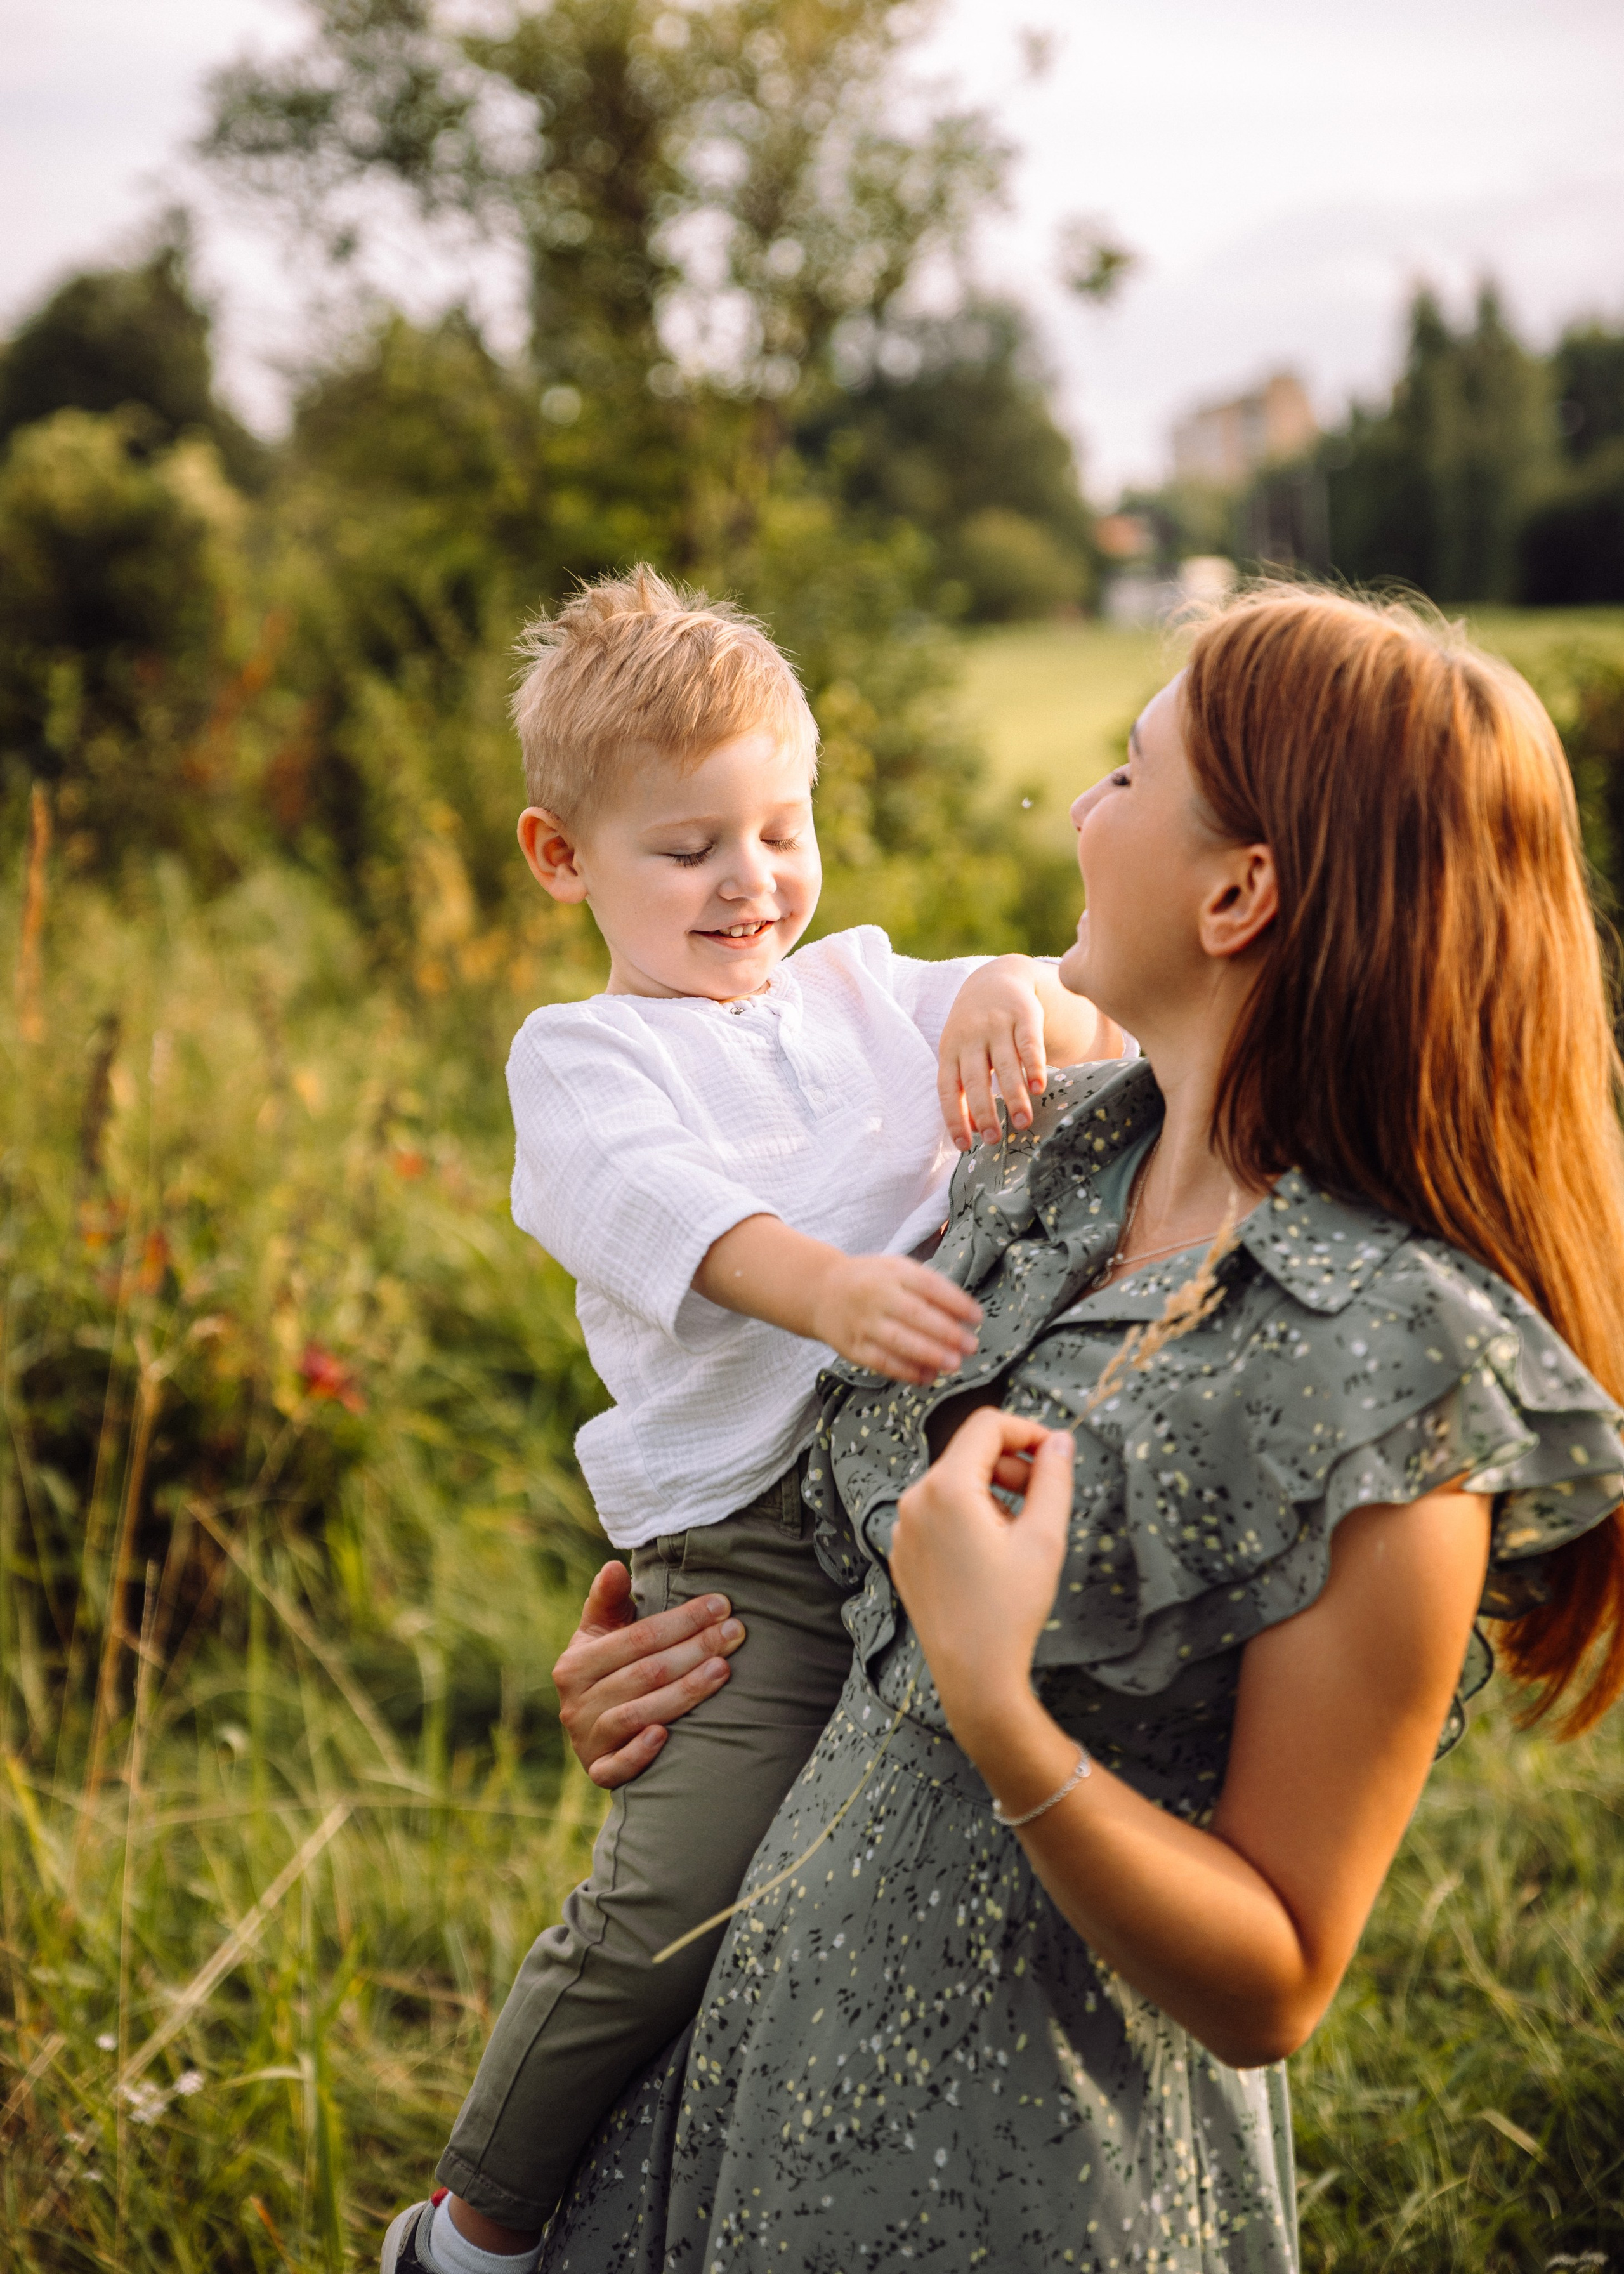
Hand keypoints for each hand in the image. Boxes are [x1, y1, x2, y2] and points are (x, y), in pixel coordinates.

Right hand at [552, 1560, 746, 1787]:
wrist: (592, 1728)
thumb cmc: (609, 1668)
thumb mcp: (601, 1633)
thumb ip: (608, 1599)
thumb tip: (614, 1566)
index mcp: (575, 1664)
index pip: (637, 1638)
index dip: (681, 1620)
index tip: (721, 1605)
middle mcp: (576, 1703)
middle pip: (645, 1673)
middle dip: (695, 1650)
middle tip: (736, 1634)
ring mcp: (586, 1740)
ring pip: (637, 1714)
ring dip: (684, 1692)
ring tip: (723, 1670)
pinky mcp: (597, 1771)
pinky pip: (616, 1767)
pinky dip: (639, 1752)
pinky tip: (665, 1735)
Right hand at [811, 1250, 981, 1382]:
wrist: (821, 1291)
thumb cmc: (871, 1281)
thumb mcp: (897, 1269)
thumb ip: (928, 1287)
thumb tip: (963, 1316)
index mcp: (893, 1272)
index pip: (929, 1285)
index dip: (955, 1302)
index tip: (977, 1317)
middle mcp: (877, 1295)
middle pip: (915, 1314)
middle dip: (946, 1332)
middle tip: (970, 1345)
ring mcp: (863, 1322)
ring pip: (899, 1341)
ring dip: (929, 1354)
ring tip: (954, 1364)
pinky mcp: (852, 1347)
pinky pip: (882, 1361)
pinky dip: (906, 1371)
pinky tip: (928, 1377)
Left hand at [888, 1409, 1073, 1754]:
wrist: (974, 1675)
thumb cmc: (1010, 1609)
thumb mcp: (1044, 1538)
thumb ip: (1054, 1479)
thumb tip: (1060, 1441)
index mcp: (947, 1488)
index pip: (986, 1425)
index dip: (1027, 1430)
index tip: (1055, 1453)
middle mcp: (914, 1500)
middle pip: (968, 1453)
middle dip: (1011, 1464)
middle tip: (1044, 1497)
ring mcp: (903, 1527)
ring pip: (953, 1483)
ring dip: (991, 1491)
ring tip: (1019, 1531)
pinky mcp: (903, 1550)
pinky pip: (937, 1512)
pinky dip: (968, 1515)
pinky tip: (991, 1553)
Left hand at [938, 958, 1116, 1150]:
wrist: (996, 978)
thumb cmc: (975, 1029)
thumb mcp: (961, 1053)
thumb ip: (963, 1087)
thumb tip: (971, 1130)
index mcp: (950, 1050)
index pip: (947, 1089)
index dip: (954, 1118)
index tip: (964, 1146)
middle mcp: (970, 1038)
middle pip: (975, 1080)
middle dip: (984, 1112)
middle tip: (994, 1140)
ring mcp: (996, 1025)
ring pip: (1004, 1065)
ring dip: (1013, 1096)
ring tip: (1023, 1123)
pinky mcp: (1023, 1015)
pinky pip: (1028, 1043)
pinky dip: (1033, 1066)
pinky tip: (1039, 1087)